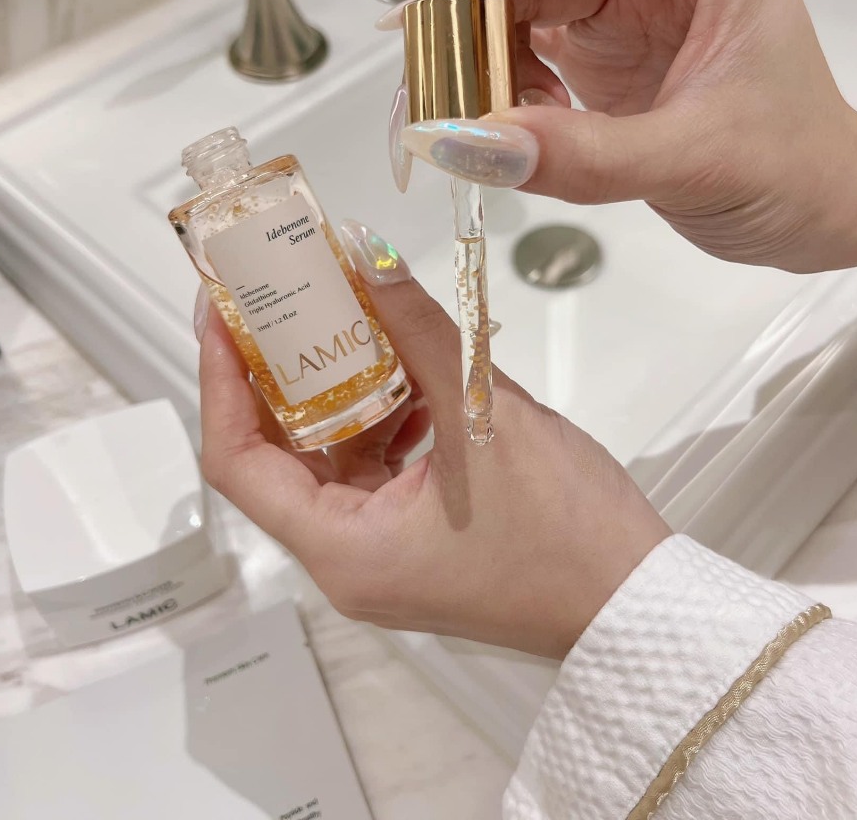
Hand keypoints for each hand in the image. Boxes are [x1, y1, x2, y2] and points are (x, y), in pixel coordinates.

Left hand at [197, 221, 669, 658]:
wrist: (636, 603)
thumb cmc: (570, 533)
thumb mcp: (488, 415)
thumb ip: (420, 330)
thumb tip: (367, 253)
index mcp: (345, 549)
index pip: (238, 462)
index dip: (221, 381)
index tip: (223, 312)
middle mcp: (350, 560)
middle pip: (282, 454)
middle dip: (278, 372)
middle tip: (284, 298)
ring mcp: (384, 552)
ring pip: (332, 457)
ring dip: (337, 390)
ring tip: (349, 319)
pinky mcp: (418, 540)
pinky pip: (376, 468)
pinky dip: (383, 416)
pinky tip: (413, 371)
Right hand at [373, 0, 856, 271]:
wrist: (820, 216)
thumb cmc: (798, 170)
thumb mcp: (694, 160)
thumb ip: (583, 155)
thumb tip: (470, 144)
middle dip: (481, 5)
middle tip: (435, 68)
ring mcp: (624, 16)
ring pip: (521, 4)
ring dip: (482, 54)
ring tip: (475, 114)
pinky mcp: (601, 63)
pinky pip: (526, 55)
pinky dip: (501, 89)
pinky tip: (510, 129)